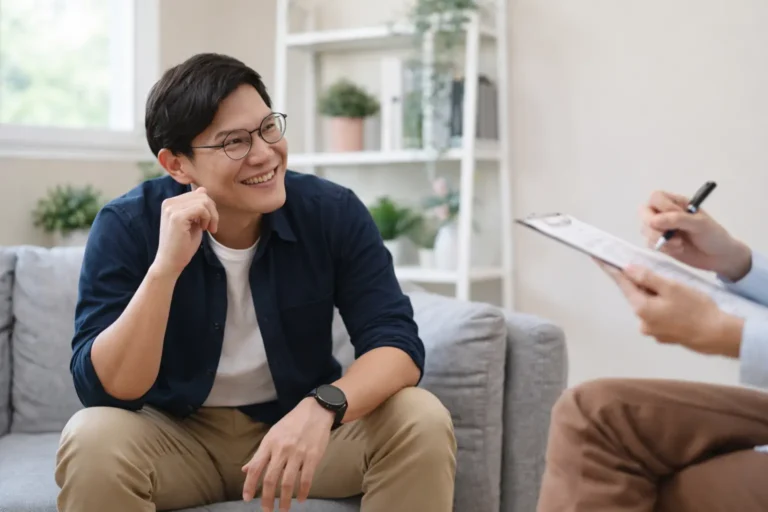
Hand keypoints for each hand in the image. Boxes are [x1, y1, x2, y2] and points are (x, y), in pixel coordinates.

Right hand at [151, 187, 218, 278]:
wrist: (170, 262)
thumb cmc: (182, 245)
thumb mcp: (193, 222)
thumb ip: (197, 207)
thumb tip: (203, 189)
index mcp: (171, 203)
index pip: (198, 194)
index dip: (209, 207)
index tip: (209, 223)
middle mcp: (169, 202)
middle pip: (202, 195)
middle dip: (213, 211)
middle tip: (212, 227)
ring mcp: (171, 209)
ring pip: (203, 200)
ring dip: (211, 215)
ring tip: (208, 228)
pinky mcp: (177, 217)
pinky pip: (201, 209)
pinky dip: (208, 218)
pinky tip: (204, 229)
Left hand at [242, 398, 333, 511]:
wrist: (316, 410)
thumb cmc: (292, 423)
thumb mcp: (272, 435)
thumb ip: (260, 454)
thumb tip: (245, 470)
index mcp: (269, 443)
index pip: (256, 467)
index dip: (249, 485)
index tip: (246, 499)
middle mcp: (281, 449)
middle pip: (270, 479)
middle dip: (266, 498)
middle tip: (266, 510)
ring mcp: (298, 453)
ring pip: (287, 482)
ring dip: (284, 500)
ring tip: (283, 509)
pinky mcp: (313, 456)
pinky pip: (306, 479)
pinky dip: (303, 492)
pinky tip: (301, 499)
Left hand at [597, 261, 743, 356]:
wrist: (719, 335)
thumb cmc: (696, 309)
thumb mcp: (671, 287)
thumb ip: (647, 277)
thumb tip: (628, 269)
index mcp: (641, 308)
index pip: (623, 284)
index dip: (612, 270)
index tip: (599, 259)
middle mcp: (643, 322)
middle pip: (636, 295)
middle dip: (643, 283)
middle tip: (657, 273)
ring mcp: (653, 331)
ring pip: (649, 305)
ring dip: (655, 296)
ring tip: (677, 291)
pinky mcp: (664, 335)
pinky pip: (658, 315)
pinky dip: (664, 307)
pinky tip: (680, 304)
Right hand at [641, 190, 750, 279]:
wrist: (719, 257)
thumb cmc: (713, 235)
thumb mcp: (700, 224)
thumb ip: (677, 219)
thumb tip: (653, 220)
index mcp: (676, 203)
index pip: (656, 197)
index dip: (661, 207)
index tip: (674, 218)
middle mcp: (665, 214)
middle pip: (644, 212)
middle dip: (653, 226)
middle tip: (666, 234)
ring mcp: (661, 229)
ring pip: (645, 229)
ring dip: (659, 238)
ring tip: (678, 243)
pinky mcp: (660, 243)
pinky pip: (649, 243)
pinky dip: (662, 247)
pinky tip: (678, 248)